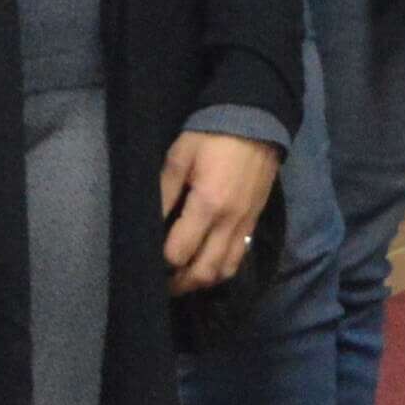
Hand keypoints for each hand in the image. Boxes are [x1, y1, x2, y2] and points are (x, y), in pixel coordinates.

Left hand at [160, 131, 283, 294]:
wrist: (256, 121)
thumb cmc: (212, 135)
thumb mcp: (180, 156)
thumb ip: (164, 192)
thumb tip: (149, 224)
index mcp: (207, 205)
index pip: (180, 253)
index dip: (162, 261)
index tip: (149, 259)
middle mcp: (229, 223)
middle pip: (205, 272)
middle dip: (181, 284)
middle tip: (163, 283)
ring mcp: (245, 224)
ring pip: (225, 270)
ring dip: (203, 280)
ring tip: (185, 277)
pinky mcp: (254, 221)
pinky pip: (238, 257)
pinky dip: (221, 268)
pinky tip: (207, 262)